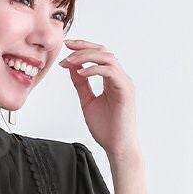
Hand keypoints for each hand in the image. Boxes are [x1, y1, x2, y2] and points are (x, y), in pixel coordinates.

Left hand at [58, 38, 140, 158]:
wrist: (117, 147)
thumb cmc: (106, 129)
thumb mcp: (87, 101)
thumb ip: (81, 84)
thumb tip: (72, 67)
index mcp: (112, 80)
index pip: (99, 55)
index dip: (83, 47)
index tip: (67, 46)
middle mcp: (120, 78)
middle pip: (103, 51)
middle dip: (84, 46)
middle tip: (66, 47)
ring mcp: (124, 83)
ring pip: (107, 58)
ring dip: (86, 56)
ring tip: (69, 61)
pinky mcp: (125, 91)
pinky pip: (110, 72)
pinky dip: (94, 69)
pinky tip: (80, 73)